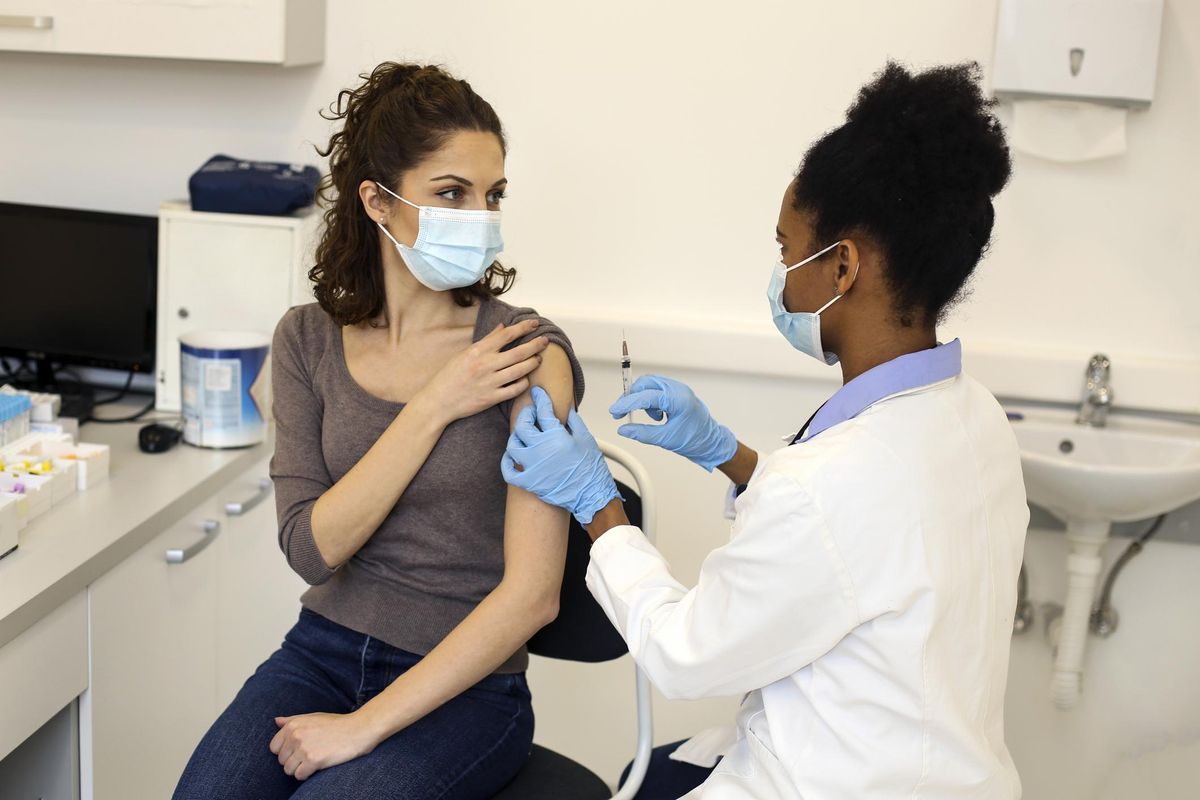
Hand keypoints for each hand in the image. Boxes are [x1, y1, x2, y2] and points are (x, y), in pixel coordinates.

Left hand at [269, 711, 379, 780]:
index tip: (298, 750)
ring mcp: (303, 748)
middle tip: (309, 755)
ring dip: (299, 769)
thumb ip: (292, 720)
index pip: (274, 747)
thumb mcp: (313, 717)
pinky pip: (299, 775)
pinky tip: (317, 767)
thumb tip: (276, 721)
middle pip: (281, 760)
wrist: (358, 729)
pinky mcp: (313, 760)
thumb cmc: (336, 724)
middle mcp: (295, 736)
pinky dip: (306, 774)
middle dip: (293, 761)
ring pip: (288, 770)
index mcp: (293, 725)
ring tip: (313, 761)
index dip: (285, 751)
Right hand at [412, 320, 548, 426]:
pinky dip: (524, 383)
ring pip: (520, 370)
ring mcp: (490, 382)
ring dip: (533, 363)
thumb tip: (503, 327)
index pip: (506, 335)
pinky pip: (515, 389)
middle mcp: (485, 365)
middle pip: (518, 352)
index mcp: (478, 351)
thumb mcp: (465, 353)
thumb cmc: (450, 376)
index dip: (523, 328)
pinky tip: (526, 378)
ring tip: (538, 358)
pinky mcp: (492, 398)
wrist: (439, 401)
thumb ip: (486, 341)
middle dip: (535, 345)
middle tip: (545, 341)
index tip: (535, 324)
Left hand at [501, 387, 621, 524]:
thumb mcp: (586, 439)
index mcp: (557, 436)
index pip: (543, 411)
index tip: (537, 393)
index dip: (540, 399)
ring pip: (513, 446)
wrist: (591, 495)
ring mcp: (533, 466)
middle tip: (530, 412)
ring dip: (515, 437)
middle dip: (525, 414)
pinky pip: (509, 472)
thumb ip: (574, 421)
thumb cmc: (591, 468)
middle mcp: (541, 449)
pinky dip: (506, 463)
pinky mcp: (529, 482)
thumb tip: (566, 409)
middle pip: (523, 426)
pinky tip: (510, 456)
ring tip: (522, 434)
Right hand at [608, 375, 736, 471]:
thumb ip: (642, 433)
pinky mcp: (677, 393)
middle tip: (621, 413)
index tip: (614, 410)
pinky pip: (656, 390)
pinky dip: (650, 401)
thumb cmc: (695, 440)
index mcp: (678, 400)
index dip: (627, 403)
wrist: (710, 442)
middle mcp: (678, 390)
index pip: (646, 396)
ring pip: (650, 385)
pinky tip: (657, 416)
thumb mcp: (665, 439)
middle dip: (631, 397)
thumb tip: (624, 429)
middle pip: (645, 383)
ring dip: (642, 400)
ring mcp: (678, 389)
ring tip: (652, 419)